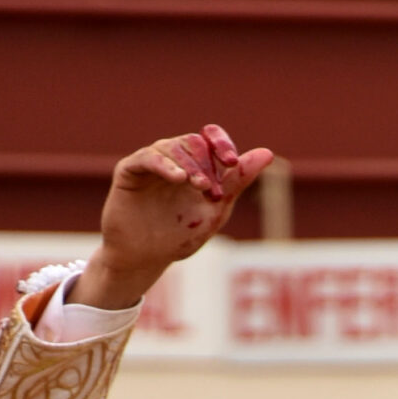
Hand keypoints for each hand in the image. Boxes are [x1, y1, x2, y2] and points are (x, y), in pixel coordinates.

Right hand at [74, 124, 272, 309]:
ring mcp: (151, 163)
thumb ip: (237, 182)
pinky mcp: (130, 170)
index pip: (210, 139)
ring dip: (189, 165)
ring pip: (172, 147)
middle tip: (211, 189)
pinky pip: (148, 158)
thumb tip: (267, 153)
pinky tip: (177, 178)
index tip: (232, 163)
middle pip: (193, 142)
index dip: (222, 144)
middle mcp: (173, 159)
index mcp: (194, 165)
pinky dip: (164, 164)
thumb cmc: (179, 237)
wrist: (144, 259)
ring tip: (199, 186)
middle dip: (205, 162)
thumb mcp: (215, 210)